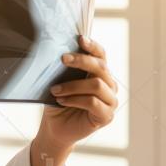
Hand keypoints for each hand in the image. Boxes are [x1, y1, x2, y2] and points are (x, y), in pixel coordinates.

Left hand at [28, 36, 116, 165]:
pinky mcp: (106, 116)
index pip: (101, 55)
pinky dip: (75, 100)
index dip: (92, 46)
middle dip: (81, 60)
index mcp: (99, 74)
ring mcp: (111, 101)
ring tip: (55, 90)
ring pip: (97, 85)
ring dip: (72, 86)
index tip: (80, 38)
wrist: (55, 127)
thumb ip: (65, 69)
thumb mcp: (59, 81)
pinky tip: (61, 101)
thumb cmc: (58, 101)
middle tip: (63, 58)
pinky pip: (93, 102)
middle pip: (101, 67)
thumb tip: (56, 51)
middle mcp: (109, 85)